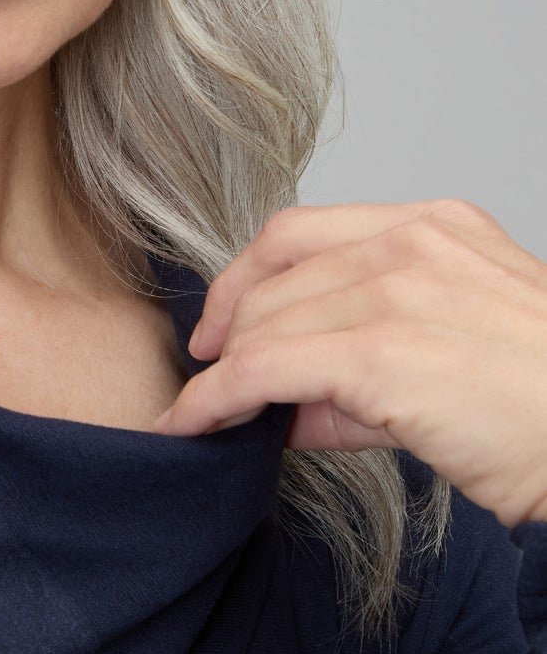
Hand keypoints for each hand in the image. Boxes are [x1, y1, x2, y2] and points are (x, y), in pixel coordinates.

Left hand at [151, 200, 546, 529]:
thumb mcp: (460, 353)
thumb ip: (368, 367)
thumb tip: (286, 403)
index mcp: (439, 227)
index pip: (302, 233)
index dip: (247, 281)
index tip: (224, 329)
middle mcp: (415, 244)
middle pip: (274, 278)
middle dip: (234, 337)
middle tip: (218, 387)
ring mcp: (397, 292)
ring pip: (264, 323)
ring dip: (221, 375)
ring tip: (208, 418)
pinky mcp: (381, 353)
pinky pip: (260, 369)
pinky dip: (212, 400)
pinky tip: (194, 426)